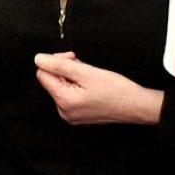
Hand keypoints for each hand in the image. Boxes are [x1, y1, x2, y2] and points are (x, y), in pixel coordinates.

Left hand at [34, 52, 163, 124]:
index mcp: (64, 101)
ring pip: (60, 86)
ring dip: (71, 76)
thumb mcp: (86, 72)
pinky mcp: (78, 115)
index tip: (72, 59)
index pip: (43, 74)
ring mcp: (71, 115)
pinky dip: (76, 85)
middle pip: (51, 80)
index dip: (55, 62)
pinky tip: (89, 85)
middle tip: (82, 65)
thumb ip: (59, 65)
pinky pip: (68, 94)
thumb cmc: (117, 90)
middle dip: (64, 69)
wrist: (137, 105)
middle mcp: (64, 111)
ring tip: (88, 76)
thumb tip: (38, 59)